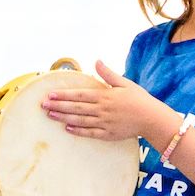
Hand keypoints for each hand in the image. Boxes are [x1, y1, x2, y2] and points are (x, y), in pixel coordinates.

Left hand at [41, 60, 171, 141]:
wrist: (152, 119)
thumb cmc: (140, 99)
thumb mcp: (125, 83)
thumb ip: (108, 74)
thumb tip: (97, 61)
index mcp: (105, 96)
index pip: (79, 94)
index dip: (63, 94)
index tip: (49, 94)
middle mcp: (102, 109)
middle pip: (75, 107)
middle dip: (58, 106)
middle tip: (42, 105)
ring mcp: (104, 123)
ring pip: (80, 120)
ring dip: (64, 117)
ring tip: (50, 115)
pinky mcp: (108, 134)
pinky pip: (90, 132)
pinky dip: (78, 131)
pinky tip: (67, 128)